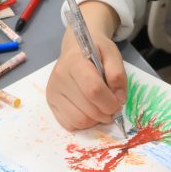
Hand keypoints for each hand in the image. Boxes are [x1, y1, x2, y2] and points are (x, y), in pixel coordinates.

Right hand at [46, 0, 127, 130]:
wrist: (76, 48)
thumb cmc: (96, 50)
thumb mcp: (112, 54)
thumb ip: (118, 75)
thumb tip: (119, 99)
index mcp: (75, 62)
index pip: (93, 90)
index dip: (110, 102)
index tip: (119, 102)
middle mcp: (60, 78)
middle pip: (88, 109)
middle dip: (106, 113)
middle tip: (113, 106)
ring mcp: (53, 91)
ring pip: (79, 120)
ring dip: (96, 120)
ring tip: (102, 109)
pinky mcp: (51, 102)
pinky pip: (69, 124)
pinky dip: (84, 122)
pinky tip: (89, 111)